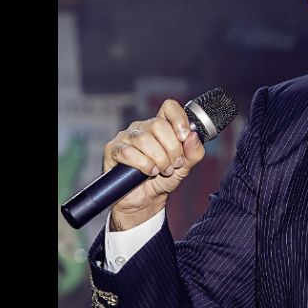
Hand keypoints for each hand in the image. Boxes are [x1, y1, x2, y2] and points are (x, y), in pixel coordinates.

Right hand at [102, 99, 205, 230]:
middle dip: (171, 148)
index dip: (179, 119)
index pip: (169, 107)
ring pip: (144, 139)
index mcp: (161, 126)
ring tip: (163, 170)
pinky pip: (128, 152)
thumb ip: (194, 151)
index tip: (184, 137)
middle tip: (175, 164)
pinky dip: (144, 164)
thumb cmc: (164, 178)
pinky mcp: (113, 150)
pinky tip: (149, 172)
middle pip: (158, 125)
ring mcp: (126, 137)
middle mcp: (142, 127)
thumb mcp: (185, 166)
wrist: (147, 200)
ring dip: (159, 158)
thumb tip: (193, 135)